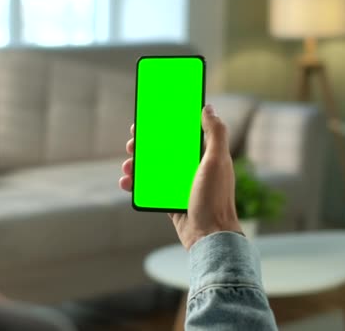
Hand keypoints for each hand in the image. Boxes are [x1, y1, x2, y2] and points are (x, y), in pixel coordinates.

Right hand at [119, 105, 241, 249]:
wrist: (209, 236)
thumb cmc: (215, 198)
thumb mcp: (217, 161)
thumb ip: (215, 133)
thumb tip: (209, 108)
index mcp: (203, 155)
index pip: (181, 133)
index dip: (164, 125)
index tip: (147, 119)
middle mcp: (190, 167)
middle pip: (162, 150)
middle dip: (144, 145)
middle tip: (132, 145)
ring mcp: (178, 184)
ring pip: (152, 168)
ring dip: (136, 164)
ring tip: (127, 166)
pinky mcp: (168, 199)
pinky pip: (148, 187)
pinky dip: (136, 184)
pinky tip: (126, 182)